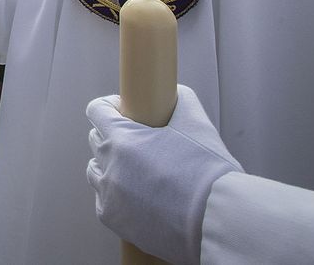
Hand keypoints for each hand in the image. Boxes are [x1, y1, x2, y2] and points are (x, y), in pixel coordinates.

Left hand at [85, 86, 240, 264]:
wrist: (217, 219)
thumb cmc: (208, 171)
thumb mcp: (196, 122)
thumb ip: (181, 99)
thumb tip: (174, 94)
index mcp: (121, 138)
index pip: (96, 109)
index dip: (110, 106)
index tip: (124, 110)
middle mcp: (108, 165)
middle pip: (96, 139)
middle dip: (113, 135)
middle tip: (139, 142)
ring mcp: (108, 194)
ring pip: (96, 170)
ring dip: (110, 165)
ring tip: (137, 170)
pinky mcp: (113, 218)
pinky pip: (104, 198)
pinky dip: (116, 194)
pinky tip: (137, 193)